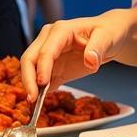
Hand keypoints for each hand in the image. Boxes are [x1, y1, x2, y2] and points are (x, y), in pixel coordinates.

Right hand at [20, 11, 135, 99]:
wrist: (108, 37)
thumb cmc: (107, 32)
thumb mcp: (107, 37)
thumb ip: (98, 48)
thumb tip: (90, 60)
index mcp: (60, 31)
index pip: (46, 50)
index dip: (42, 67)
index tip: (43, 84)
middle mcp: (48, 40)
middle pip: (29, 59)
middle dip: (28, 79)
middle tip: (32, 99)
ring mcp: (47, 53)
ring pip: (30, 70)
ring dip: (30, 87)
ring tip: (33, 105)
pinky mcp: (51, 67)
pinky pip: (39, 79)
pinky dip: (38, 91)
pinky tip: (38, 104)